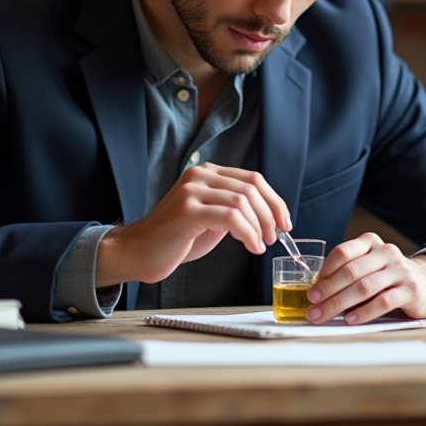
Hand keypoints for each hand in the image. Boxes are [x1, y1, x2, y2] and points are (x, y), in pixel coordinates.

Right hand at [96, 163, 289, 285]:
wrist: (139, 252)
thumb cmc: (177, 238)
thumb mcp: (211, 217)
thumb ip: (234, 207)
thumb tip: (269, 214)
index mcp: (207, 173)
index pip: (253, 179)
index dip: (275, 200)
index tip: (285, 222)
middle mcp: (199, 176)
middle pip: (251, 188)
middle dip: (270, 215)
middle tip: (275, 237)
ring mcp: (192, 191)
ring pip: (243, 202)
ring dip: (260, 227)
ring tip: (261, 245)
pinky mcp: (187, 211)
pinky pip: (230, 217)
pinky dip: (248, 233)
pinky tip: (251, 246)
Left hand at [305, 233, 425, 324]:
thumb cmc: (388, 278)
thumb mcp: (368, 267)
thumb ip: (347, 274)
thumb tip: (317, 294)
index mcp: (371, 243)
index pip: (343, 252)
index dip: (325, 272)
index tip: (312, 291)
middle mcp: (386, 252)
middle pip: (351, 271)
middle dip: (328, 290)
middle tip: (312, 306)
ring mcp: (401, 270)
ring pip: (365, 286)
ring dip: (340, 303)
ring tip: (324, 315)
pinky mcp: (412, 290)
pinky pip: (384, 301)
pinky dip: (364, 312)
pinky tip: (351, 320)